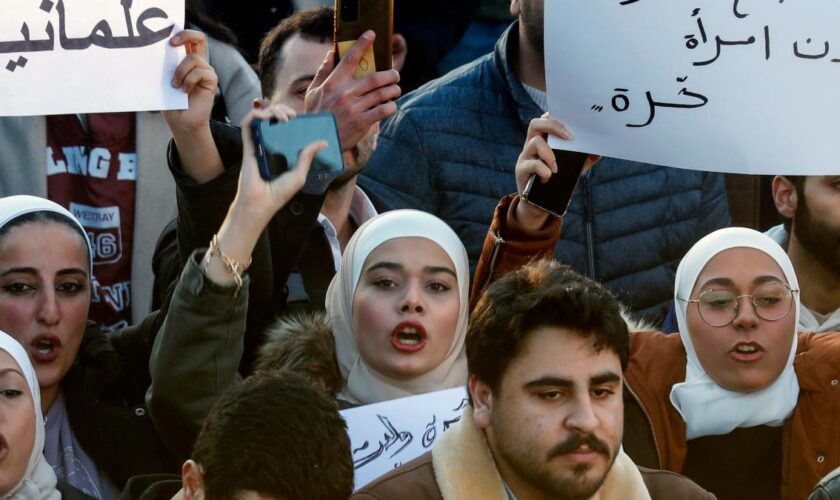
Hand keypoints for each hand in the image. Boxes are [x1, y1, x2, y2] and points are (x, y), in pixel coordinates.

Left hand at [163, 30, 216, 133]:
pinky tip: (184, 91)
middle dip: (186, 35)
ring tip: (174, 85)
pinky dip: (189, 80)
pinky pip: (200, 72)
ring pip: (194, 59)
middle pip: (200, 38)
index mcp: (186, 61)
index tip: (167, 40)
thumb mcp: (164, 80)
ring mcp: (206, 72)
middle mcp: (199, 64)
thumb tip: (155, 52)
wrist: (181, 122)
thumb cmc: (171, 103)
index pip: (189, 39)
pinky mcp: (211, 81)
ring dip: (180, 71)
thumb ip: (165, 66)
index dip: (181, 33)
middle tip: (172, 43)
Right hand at [232, 107, 326, 224]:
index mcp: (282, 150)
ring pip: (261, 118)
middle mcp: (270, 144)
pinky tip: (264, 116)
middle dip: (283, 110)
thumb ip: (308, 157)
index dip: (291, 117)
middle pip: (274, 118)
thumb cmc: (279, 192)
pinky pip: (247, 125)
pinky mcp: (247, 146)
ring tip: (282, 118)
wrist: (260, 202)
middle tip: (292, 116)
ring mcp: (258, 144)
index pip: (286, 127)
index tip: (299, 116)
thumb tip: (323, 142)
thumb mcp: (299, 174)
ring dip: (271, 111)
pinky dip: (254, 115)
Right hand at [304, 31, 400, 151]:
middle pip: (374, 78)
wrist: (316, 139)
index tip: (371, 34)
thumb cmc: (316, 114)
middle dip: (390, 74)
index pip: (349, 59)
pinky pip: (382, 112)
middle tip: (395, 75)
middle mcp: (345, 94)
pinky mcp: (361, 123)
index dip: (362, 45)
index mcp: (333, 83)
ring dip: (393, 90)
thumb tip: (331, 53)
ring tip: (396, 90)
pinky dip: (390, 107)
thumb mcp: (313, 91)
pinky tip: (392, 106)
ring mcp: (354, 109)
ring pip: (381, 94)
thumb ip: (323, 71)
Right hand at [514, 113, 600, 229]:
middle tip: (569, 137)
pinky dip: (543, 170)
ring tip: (556, 167)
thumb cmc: (557, 180)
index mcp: (544, 140)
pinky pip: (532, 164)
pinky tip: (549, 177)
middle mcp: (531, 145)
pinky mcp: (521, 171)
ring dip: (549, 154)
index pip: (545, 119)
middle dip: (553, 127)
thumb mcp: (574, 167)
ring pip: (534, 143)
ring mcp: (525, 157)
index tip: (570, 122)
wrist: (540, 203)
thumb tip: (601, 148)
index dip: (555, 116)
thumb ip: (586, 156)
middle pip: (535, 124)